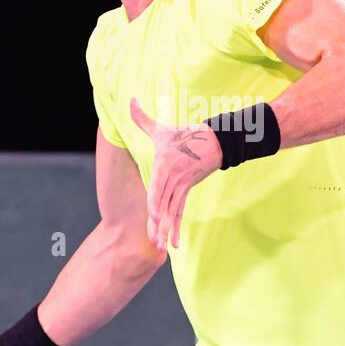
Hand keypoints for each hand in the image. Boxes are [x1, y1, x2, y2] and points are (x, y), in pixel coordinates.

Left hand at [129, 97, 221, 254]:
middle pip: (163, 203)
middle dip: (157, 223)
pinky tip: (173, 243)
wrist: (214, 140)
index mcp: (164, 164)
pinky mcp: (188, 189)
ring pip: (172, 210)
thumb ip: (142, 119)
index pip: (158, 186)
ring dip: (166, 229)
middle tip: (152, 240)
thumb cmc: (184, 134)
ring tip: (161, 245)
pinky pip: (180, 211)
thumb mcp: (161, 129)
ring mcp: (182, 185)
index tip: (153, 216)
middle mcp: (173, 177)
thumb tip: (130, 100)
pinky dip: (176, 226)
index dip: (156, 201)